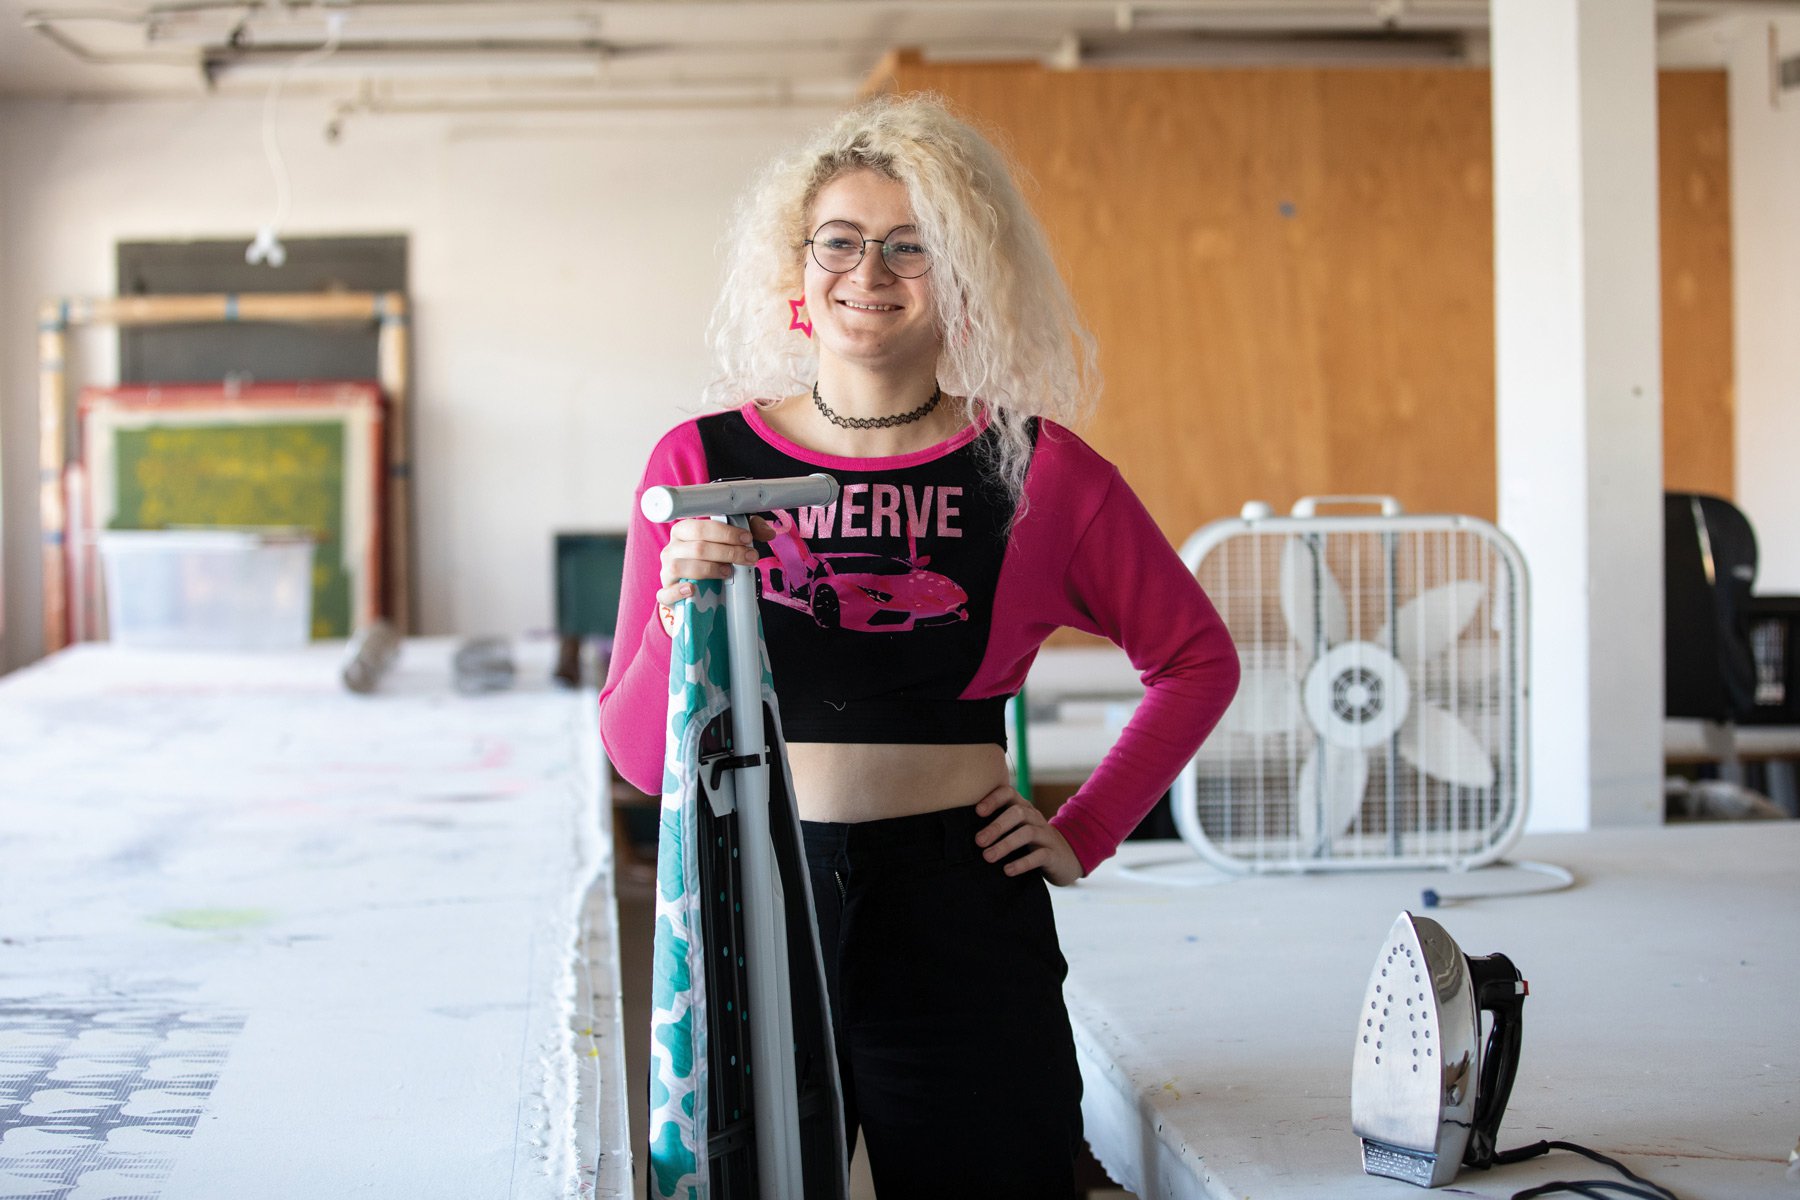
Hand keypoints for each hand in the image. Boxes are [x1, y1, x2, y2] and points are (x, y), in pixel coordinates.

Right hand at [655, 515, 775, 631]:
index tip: (747, 538)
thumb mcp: (730, 544)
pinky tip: (692, 590)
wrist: (698, 591)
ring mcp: (666, 572)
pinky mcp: (665, 593)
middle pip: (697, 547)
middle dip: (728, 552)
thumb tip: (768, 532)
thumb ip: (749, 532)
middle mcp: (671, 549)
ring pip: (681, 566)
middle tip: (750, 557)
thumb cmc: (712, 560)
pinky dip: (678, 591)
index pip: (700, 527)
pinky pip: (665, 593)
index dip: (725, 532)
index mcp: (683, 532)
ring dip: (709, 569)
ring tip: (728, 572)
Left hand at [973, 784, 1082, 886]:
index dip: (993, 799)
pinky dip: (1022, 863)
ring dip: (1005, 844)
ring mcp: (1046, 835)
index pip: (1009, 793)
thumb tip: (961, 832)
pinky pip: (1039, 855)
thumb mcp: (1016, 829)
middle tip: (978, 841)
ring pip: (1027, 833)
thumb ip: (997, 825)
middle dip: (996, 826)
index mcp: (1023, 808)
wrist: (1065, 858)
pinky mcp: (1053, 855)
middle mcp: (1035, 818)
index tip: (977, 812)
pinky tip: (1008, 870)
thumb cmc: (1031, 843)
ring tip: (988, 857)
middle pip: (1017, 813)